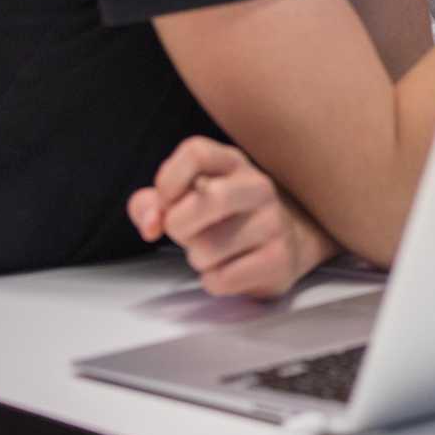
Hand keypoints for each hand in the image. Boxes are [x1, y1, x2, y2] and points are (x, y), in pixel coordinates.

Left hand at [127, 137, 336, 297]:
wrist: (284, 244)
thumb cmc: (221, 218)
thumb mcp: (185, 200)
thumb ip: (151, 204)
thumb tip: (150, 224)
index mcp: (231, 163)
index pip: (195, 153)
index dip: (168, 181)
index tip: (167, 202)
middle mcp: (258, 186)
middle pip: (207, 199)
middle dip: (179, 226)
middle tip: (185, 234)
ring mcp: (274, 222)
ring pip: (208, 249)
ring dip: (198, 259)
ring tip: (213, 252)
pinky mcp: (279, 259)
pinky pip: (223, 279)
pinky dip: (214, 281)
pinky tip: (229, 269)